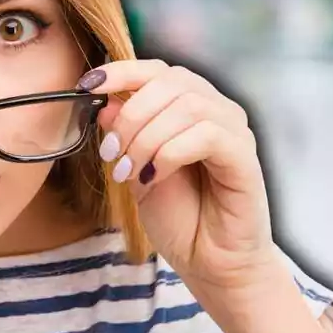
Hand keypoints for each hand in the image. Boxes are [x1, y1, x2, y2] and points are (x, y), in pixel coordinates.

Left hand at [80, 60, 276, 289]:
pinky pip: (207, 136)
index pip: (155, 70)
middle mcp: (216, 110)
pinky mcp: (246, 158)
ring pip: (187, 106)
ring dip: (146, 138)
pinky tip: (153, 178)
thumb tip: (104, 102)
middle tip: (109, 152)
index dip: (119, 71)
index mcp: (188, 105)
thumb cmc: (177, 213)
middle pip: (170, 83)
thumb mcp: (134, 167)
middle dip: (130, 116)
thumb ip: (123, 133)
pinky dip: (169, 153)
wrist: (208, 262)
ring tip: (127, 171)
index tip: (86, 86)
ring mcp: (235, 132)